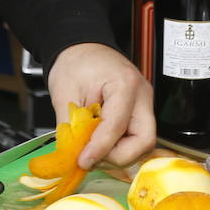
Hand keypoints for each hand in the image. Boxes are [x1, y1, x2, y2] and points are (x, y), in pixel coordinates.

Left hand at [48, 43, 154, 169]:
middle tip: (91, 158)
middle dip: (117, 157)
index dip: (99, 149)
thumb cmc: (75, 63)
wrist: (81, 49)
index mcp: (124, 84)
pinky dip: (119, 147)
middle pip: (144, 141)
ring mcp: (144, 104)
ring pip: (142, 144)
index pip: (117, 126)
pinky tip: (100, 144)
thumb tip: (73, 156)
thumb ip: (70, 127)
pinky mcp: (139, 112)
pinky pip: (136, 138)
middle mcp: (142, 95)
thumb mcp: (65, 94)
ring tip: (92, 150)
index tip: (82, 161)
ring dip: (118, 154)